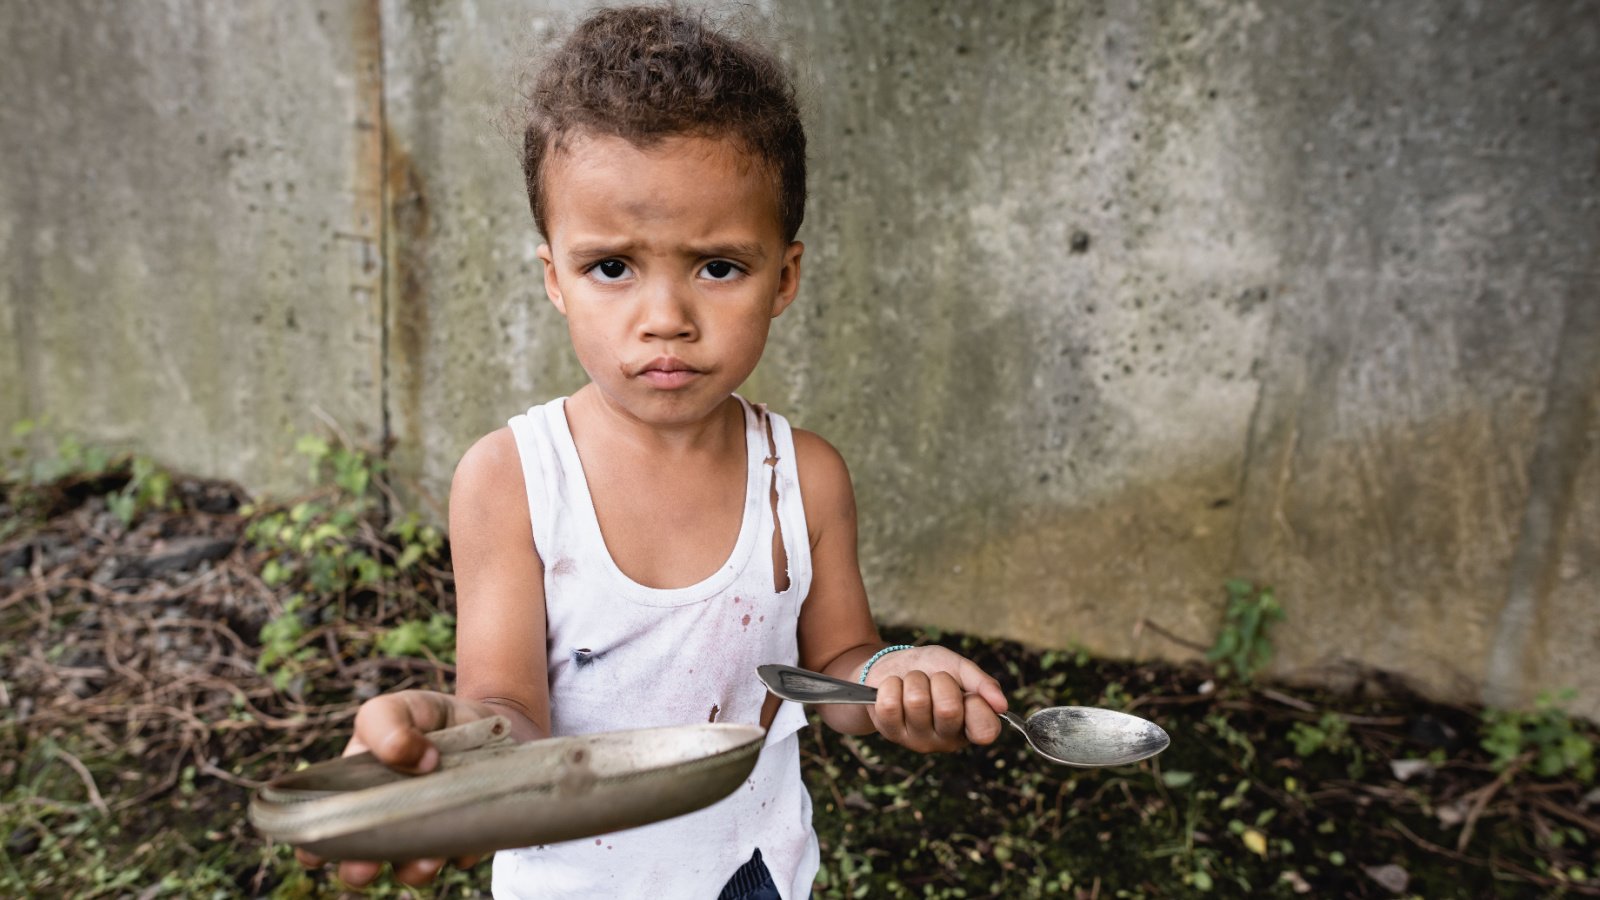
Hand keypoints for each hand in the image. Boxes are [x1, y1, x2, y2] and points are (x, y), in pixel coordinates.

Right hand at [293, 690, 487, 887]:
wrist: (489, 720)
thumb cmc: (428, 717)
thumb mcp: (399, 707)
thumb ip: (388, 725)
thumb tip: (418, 761)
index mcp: (356, 795)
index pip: (323, 832)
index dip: (314, 848)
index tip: (315, 854)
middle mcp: (386, 824)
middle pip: (361, 864)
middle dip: (359, 870)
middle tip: (366, 866)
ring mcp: (425, 834)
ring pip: (412, 869)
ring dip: (415, 869)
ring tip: (427, 857)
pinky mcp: (466, 836)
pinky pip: (463, 854)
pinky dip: (465, 848)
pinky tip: (470, 834)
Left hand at [862, 645, 1006, 752]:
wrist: (892, 666)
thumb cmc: (930, 669)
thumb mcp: (958, 667)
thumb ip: (982, 683)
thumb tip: (1002, 705)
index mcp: (971, 726)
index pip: (986, 731)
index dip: (976, 704)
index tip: (967, 692)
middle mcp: (947, 740)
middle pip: (948, 710)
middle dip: (940, 681)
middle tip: (935, 680)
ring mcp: (918, 741)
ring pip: (916, 701)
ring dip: (914, 680)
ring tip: (913, 683)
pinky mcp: (891, 734)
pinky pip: (890, 704)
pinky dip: (892, 685)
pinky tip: (896, 690)